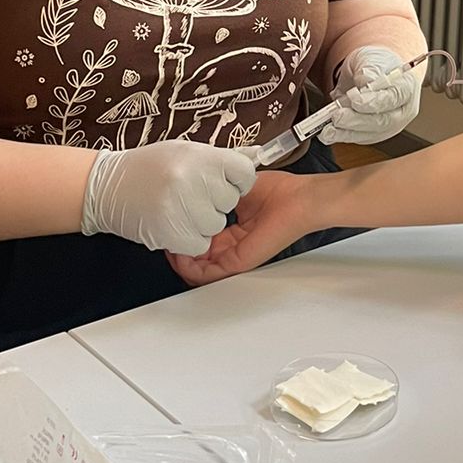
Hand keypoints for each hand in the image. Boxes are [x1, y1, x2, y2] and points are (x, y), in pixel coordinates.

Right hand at [81, 139, 256, 255]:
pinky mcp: (170, 232)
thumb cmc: (148, 167)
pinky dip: (189, 239)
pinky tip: (174, 224)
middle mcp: (193, 179)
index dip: (237, 180)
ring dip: (202, 222)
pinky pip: (198, 244)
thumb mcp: (185, 151)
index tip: (224, 182)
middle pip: (229, 201)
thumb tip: (255, 156)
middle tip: (192, 195)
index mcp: (201, 156)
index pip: (245, 172)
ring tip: (180, 209)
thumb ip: (219, 158)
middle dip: (215, 201)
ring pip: (215, 225)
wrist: (107, 186)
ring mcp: (181, 207)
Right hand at [167, 169, 314, 284]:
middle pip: (196, 257)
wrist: (298, 199)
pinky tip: (178, 253)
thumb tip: (192, 191)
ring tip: (167, 243)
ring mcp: (234, 257)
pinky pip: (206, 274)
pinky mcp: (237, 262)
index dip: (184, 232)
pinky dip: (188, 267)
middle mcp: (232, 247)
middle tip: (164, 236)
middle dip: (176, 247)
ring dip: (178, 259)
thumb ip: (215, 194)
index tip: (171, 221)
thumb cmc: (277, 191)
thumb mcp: (236, 188)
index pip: (201, 240)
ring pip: (196, 269)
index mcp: (233, 231)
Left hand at [321, 44, 422, 144]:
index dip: (375, 101)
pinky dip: (341, 136)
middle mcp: (401, 110)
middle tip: (337, 115)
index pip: (395, 97)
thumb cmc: (376, 64)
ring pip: (370, 133)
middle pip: (383, 121)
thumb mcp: (372, 57)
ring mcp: (389, 125)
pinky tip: (328, 133)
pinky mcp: (373, 134)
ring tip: (327, 129)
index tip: (355, 100)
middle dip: (357, 120)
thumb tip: (365, 81)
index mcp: (406, 87)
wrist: (372, 72)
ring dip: (346, 132)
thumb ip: (370, 68)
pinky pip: (358, 138)